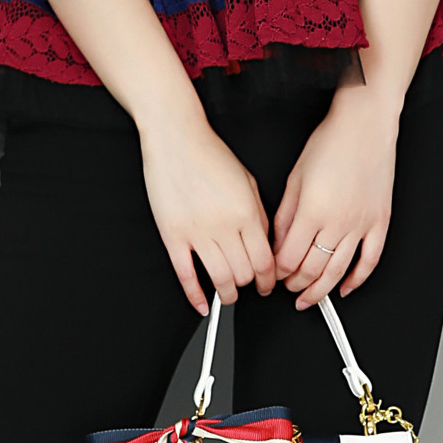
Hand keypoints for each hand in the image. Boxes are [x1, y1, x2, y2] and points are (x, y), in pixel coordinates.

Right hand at [139, 107, 276, 315]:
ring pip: (219, 279)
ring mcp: (196, 232)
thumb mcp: (248, 180)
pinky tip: (202, 304)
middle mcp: (223, 225)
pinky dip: (194, 295)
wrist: (176, 137)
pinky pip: (185, 274)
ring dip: (227, 294)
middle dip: (249, 286)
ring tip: (229, 295)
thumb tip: (266, 244)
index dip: (268, 280)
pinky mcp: (173, 234)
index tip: (267, 285)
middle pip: (244, 273)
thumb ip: (260, 214)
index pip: (264, 261)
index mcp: (246, 212)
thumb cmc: (210, 153)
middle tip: (249, 288)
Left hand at [273, 85, 401, 308]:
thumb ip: (285, 214)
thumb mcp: (295, 176)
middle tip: (288, 287)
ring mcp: (361, 225)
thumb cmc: (331, 141)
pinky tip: (345, 288)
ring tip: (309, 298)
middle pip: (312, 269)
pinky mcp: (379, 222)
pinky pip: (369, 261)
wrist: (365, 125)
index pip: (288, 257)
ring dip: (321, 290)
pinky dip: (357, 280)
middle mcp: (337, 222)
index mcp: (312, 210)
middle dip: (295, 284)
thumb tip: (277, 242)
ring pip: (338, 271)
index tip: (272, 274)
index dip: (277, 271)